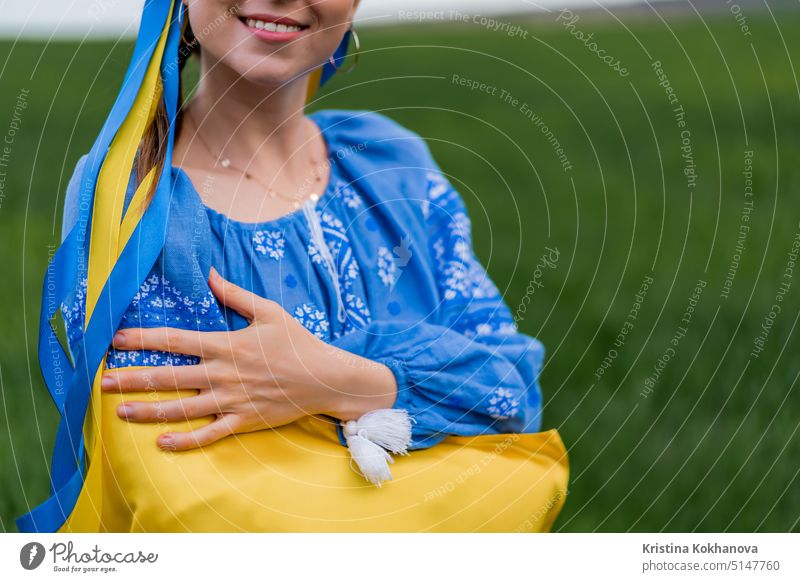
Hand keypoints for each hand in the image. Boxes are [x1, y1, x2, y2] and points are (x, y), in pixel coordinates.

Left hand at [101, 267, 397, 450]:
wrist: (325, 378)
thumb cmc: (297, 343)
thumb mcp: (269, 311)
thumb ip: (235, 294)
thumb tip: (210, 273)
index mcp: (225, 344)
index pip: (174, 340)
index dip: (141, 339)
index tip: (114, 340)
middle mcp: (222, 373)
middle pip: (168, 377)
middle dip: (132, 379)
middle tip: (102, 383)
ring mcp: (231, 400)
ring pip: (182, 408)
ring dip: (148, 411)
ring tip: (120, 413)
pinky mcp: (243, 421)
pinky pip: (208, 434)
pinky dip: (184, 441)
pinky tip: (161, 444)